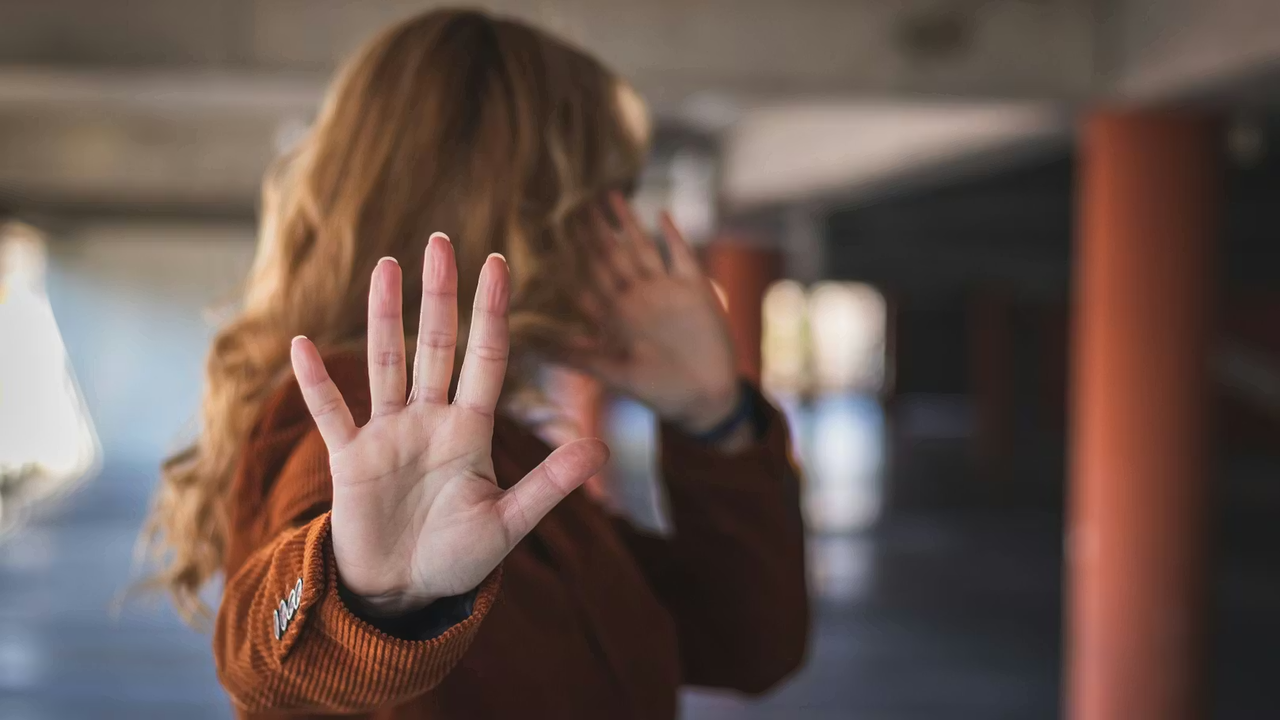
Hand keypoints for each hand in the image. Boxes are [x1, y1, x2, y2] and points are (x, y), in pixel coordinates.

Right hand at [290, 234, 608, 616]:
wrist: (404, 592)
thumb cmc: (458, 557)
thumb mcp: (509, 524)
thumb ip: (549, 485)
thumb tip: (600, 448)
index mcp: (471, 430)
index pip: (486, 357)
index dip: (491, 312)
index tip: (497, 263)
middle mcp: (430, 420)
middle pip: (436, 344)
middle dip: (439, 294)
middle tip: (441, 241)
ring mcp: (388, 434)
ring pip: (386, 362)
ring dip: (383, 316)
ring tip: (385, 265)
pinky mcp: (351, 458)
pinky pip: (331, 413)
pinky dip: (316, 382)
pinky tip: (302, 344)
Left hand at [570, 193, 740, 433]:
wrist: (705, 397)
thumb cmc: (658, 390)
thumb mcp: (613, 374)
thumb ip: (579, 357)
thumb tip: (533, 350)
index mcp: (616, 315)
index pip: (589, 277)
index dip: (573, 256)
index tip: (553, 231)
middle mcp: (638, 297)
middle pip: (613, 255)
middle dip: (595, 230)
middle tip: (576, 200)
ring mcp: (666, 290)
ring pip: (643, 248)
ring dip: (628, 224)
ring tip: (611, 196)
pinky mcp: (695, 290)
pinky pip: (682, 256)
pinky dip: (674, 236)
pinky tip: (662, 215)